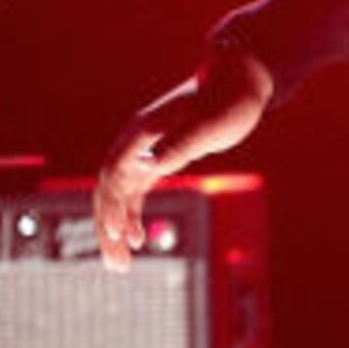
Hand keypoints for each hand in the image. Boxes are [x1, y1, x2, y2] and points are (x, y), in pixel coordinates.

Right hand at [95, 46, 272, 268]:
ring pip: (120, 196)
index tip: (117, 236)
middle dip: (109, 229)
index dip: (111, 206)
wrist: (239, 82)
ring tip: (121, 264)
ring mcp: (145, 151)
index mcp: (141, 133)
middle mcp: (136, 143)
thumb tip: (145, 168)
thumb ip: (177, 146)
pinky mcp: (159, 158)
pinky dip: (133, 216)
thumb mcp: (207, 126)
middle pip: (110, 191)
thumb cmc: (228, 102)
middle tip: (116, 266)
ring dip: (117, 228)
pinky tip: (139, 238)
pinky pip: (135, 193)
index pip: (114, 175)